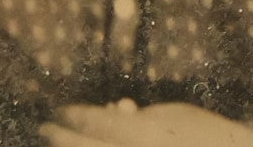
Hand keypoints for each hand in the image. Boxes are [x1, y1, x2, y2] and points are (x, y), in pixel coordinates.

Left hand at [41, 101, 252, 146]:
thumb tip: (115, 109)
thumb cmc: (208, 136)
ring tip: (58, 143)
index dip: (73, 115)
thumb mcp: (178, 115)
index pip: (96, 122)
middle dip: (60, 138)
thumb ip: (143, 116)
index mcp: (144, 133)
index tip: (58, 110)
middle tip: (44, 128)